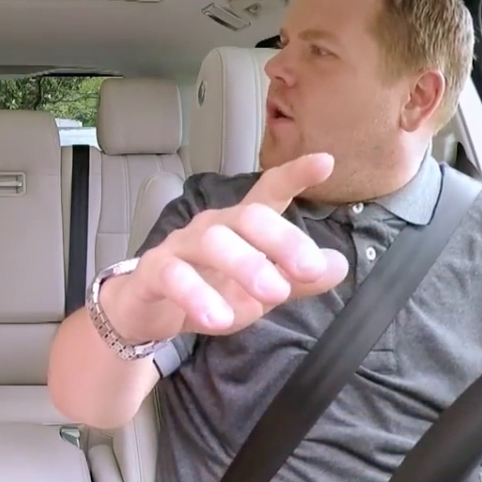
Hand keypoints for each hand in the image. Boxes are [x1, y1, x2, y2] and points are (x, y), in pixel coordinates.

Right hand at [104, 152, 349, 341]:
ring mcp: (179, 247)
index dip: (294, 176)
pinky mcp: (152, 272)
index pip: (267, 194)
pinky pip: (173, 276)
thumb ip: (296, 281)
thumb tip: (337, 265)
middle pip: (247, 217)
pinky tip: (219, 319)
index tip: (325, 163)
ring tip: (273, 295)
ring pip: (212, 242)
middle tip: (309, 270)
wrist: (144, 313)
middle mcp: (211, 228)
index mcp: (239, 228)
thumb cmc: (206, 292)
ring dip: (246, 265)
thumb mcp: (258, 292)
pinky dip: (197, 296)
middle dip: (282, 240)